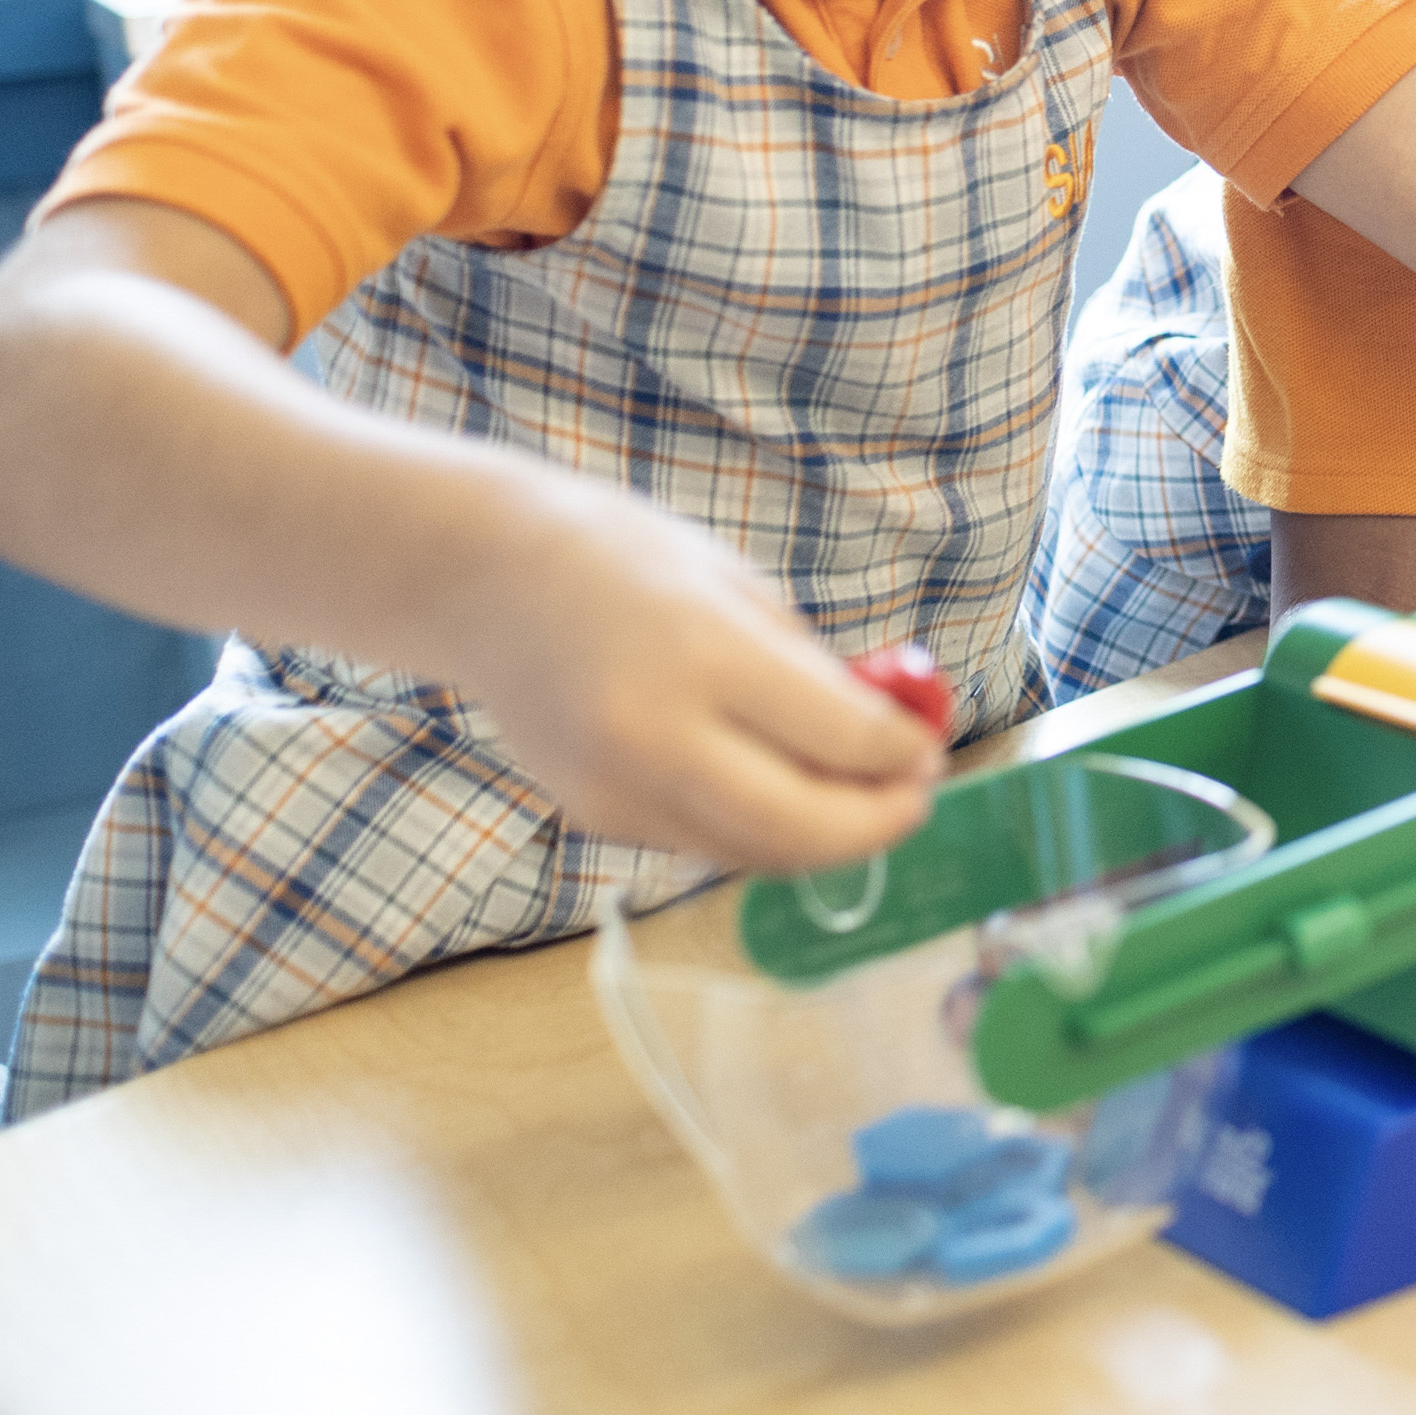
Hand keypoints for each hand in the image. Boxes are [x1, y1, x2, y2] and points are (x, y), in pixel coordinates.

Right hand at [447, 460, 944, 868]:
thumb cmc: (627, 561)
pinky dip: (760, 832)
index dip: (903, 756)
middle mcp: (656, 736)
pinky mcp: (594, 817)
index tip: (930, 749)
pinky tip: (784, 792)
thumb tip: (893, 733)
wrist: (485, 580)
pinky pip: (704, 844)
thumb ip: (815, 669)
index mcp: (706, 656)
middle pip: (800, 829)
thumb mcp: (741, 587)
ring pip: (753, 853)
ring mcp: (617, 789)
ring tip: (862, 798)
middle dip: (877, 825)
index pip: (839, 739)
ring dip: (824, 841)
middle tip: (914, 799)